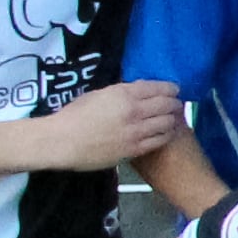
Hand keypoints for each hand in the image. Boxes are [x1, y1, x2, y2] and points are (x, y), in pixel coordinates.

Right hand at [42, 77, 186, 169]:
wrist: (61, 141)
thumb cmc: (74, 116)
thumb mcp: (98, 95)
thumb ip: (120, 92)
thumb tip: (138, 90)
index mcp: (124, 94)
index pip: (159, 88)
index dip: (171, 89)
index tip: (174, 90)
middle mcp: (134, 111)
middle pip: (168, 105)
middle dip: (175, 104)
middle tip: (176, 105)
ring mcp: (136, 131)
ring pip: (168, 123)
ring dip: (173, 119)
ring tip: (172, 119)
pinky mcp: (134, 149)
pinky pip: (160, 140)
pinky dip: (167, 135)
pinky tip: (166, 133)